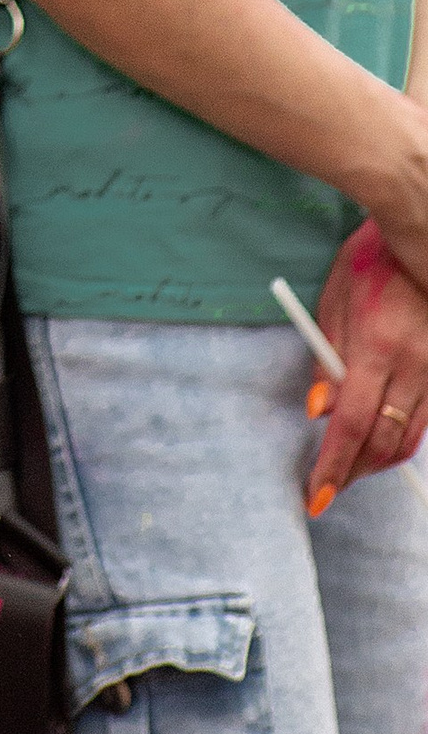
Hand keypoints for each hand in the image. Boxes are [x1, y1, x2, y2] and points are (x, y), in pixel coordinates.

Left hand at [307, 220, 427, 513]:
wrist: (423, 237)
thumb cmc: (370, 263)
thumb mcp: (334, 299)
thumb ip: (327, 359)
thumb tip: (318, 412)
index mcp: (377, 348)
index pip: (352, 424)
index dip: (334, 465)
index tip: (316, 496)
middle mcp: (415, 367)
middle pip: (384, 441)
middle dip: (354, 472)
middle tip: (328, 488)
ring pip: (411, 439)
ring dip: (378, 462)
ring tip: (350, 471)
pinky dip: (404, 440)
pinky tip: (382, 445)